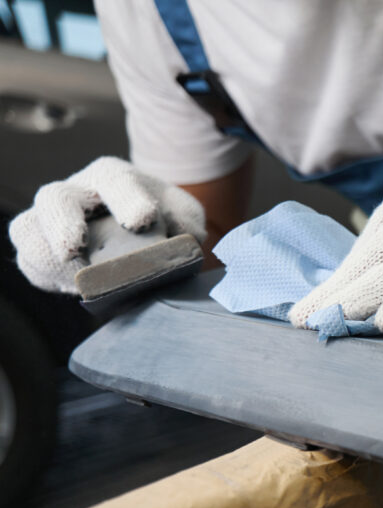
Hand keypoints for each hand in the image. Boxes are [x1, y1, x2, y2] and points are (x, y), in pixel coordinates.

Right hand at [7, 157, 205, 294]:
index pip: (115, 180)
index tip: (144, 220)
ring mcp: (52, 221)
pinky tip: (72, 286)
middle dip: (63, 223)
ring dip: (47, 256)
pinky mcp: (42, 249)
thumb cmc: (163, 218)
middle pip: (54, 198)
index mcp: (113, 178)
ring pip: (28, 229)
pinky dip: (46, 275)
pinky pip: (30, 262)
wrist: (144, 236)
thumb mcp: (183, 213)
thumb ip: (185, 220)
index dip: (127, 199)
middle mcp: (76, 193)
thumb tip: (178, 233)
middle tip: (76, 247)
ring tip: (76, 277)